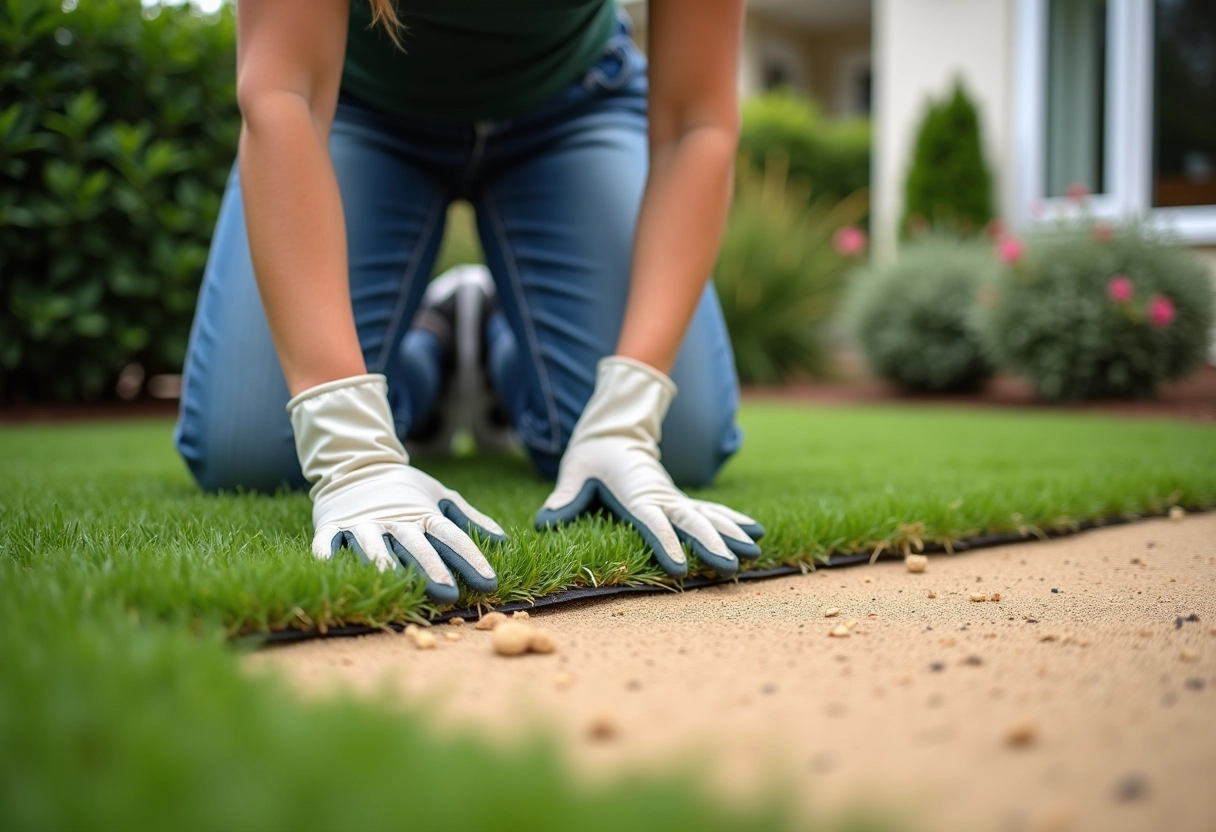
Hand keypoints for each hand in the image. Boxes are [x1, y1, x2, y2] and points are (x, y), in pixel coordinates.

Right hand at [289, 374, 505, 603]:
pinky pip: (327, 541)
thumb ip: (470, 519)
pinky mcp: (331, 526)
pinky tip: (330, 566)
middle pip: (415, 545)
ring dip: (383, 564)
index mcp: (422, 514)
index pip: (451, 537)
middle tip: (448, 593)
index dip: (471, 558)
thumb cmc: (404, 488)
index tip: (489, 582)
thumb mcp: (441, 497)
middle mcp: (394, 520)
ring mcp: (361, 524)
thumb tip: (504, 541)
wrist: (357, 462)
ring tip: (393, 583)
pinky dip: (327, 552)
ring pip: (373, 545)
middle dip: (431, 569)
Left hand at [535, 357, 762, 576]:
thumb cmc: (592, 453)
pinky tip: (755, 533)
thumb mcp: (575, 470)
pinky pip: (709, 512)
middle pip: (690, 521)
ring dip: (731, 534)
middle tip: (732, 566)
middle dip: (712, 544)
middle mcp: (659, 496)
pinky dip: (732, 521)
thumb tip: (543, 521)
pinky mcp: (677, 500)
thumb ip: (565, 496)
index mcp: (635, 492)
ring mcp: (673, 497)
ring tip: (755, 552)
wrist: (615, 428)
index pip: (652, 520)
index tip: (683, 566)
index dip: (666, 543)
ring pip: (707, 516)